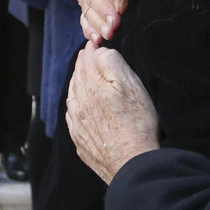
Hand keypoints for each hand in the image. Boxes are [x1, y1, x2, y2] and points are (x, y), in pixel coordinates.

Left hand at [65, 43, 160, 183]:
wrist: (132, 165)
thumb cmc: (137, 123)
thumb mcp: (130, 85)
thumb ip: (111, 63)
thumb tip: (98, 52)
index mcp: (90, 88)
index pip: (86, 62)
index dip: (91, 51)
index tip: (94, 44)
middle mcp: (78, 106)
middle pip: (77, 79)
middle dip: (82, 65)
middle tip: (87, 56)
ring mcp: (77, 126)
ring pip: (72, 98)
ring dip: (76, 85)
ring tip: (82, 77)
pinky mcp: (81, 142)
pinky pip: (72, 118)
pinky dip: (75, 106)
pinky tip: (80, 106)